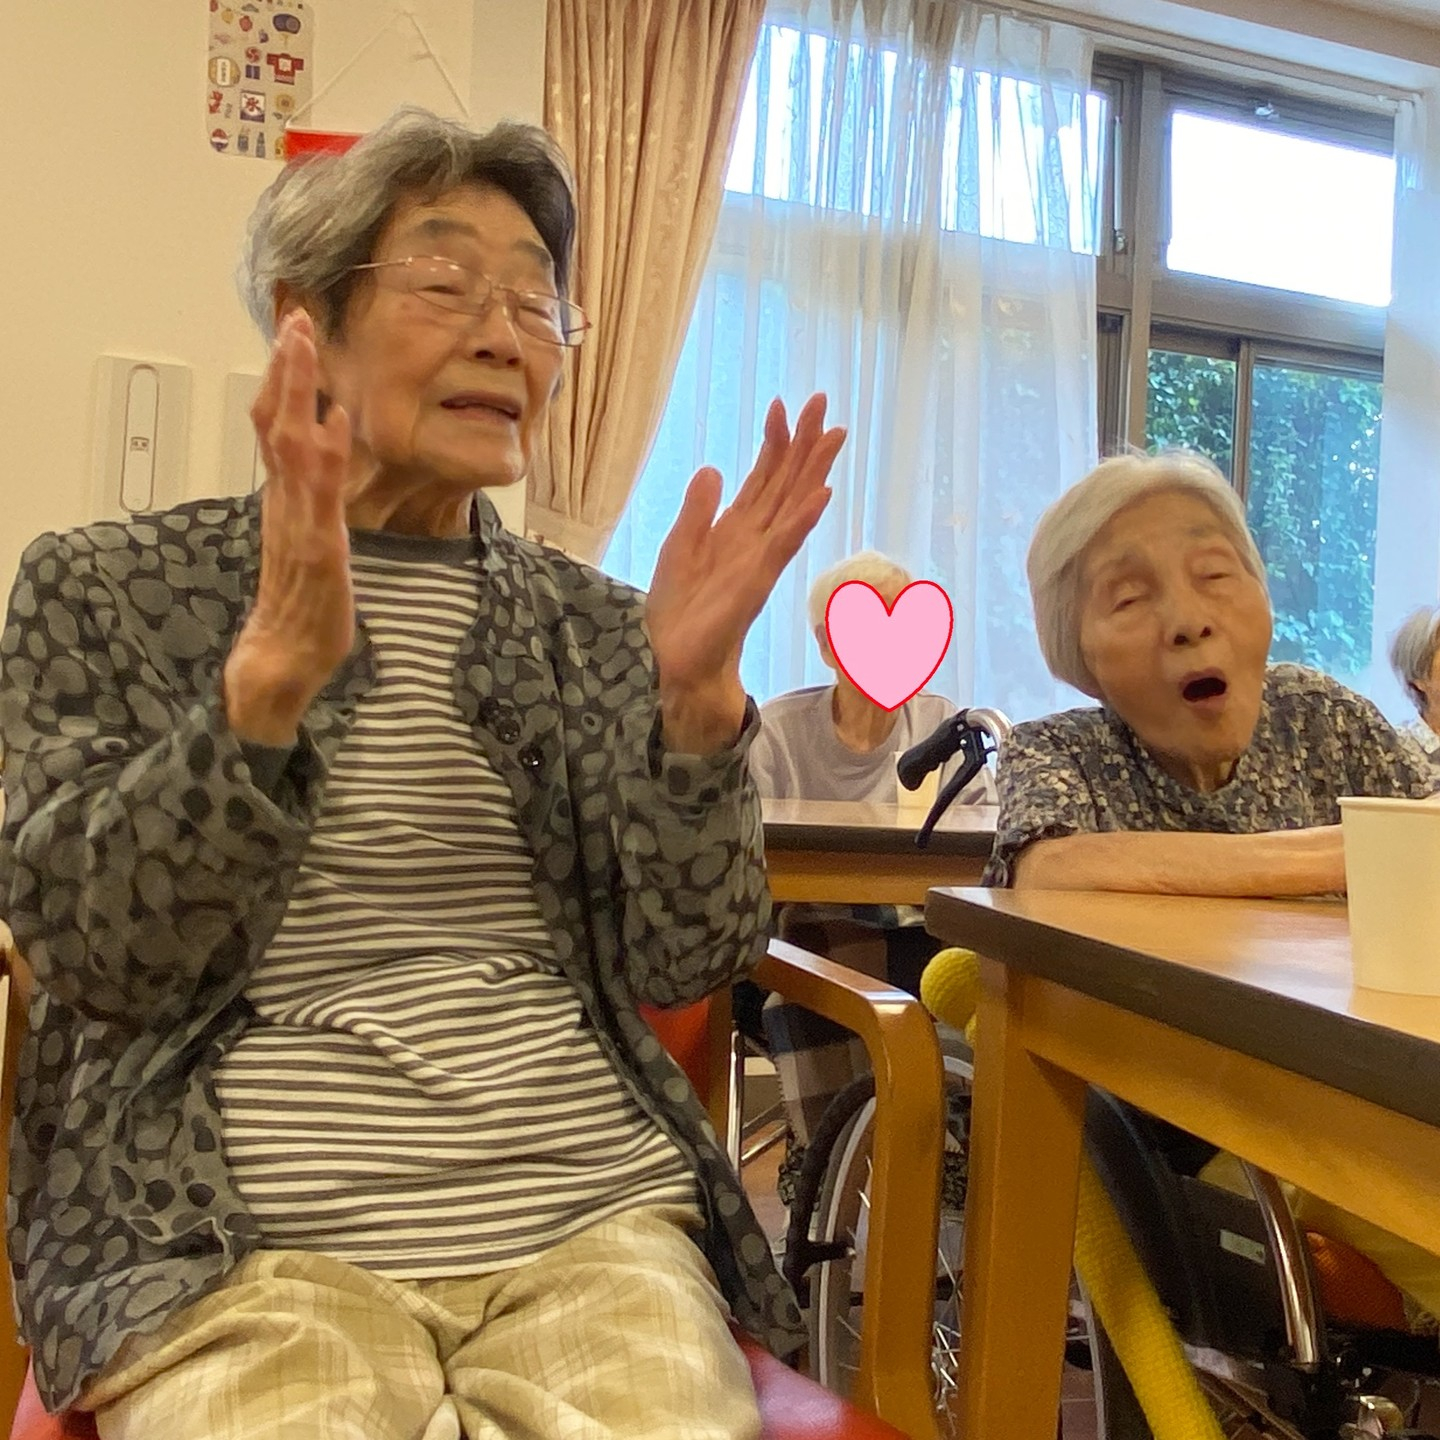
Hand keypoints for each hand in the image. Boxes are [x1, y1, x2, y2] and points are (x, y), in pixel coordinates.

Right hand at [224, 309, 354, 745]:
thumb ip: (312, 501)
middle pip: (275, 422)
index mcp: (284, 501)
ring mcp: (297, 523)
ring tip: (302, 343)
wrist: (277, 662)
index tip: (293, 336)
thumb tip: (326, 449)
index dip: (284, 381)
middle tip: (295, 319)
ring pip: (289, 442)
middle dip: (286, 368)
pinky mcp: (317, 549)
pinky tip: (333, 421)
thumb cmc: (296, 610)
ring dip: (296, 391)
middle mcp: (285, 503)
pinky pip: (318, 493)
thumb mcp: (310, 544)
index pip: (277, 428)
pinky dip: (323, 453)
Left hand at [646, 395, 845, 752]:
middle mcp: (756, 538)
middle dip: (804, 444)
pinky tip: (821, 495)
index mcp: (736, 528)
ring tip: (832, 435)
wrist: (673, 654)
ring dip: (813, 470)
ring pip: (794, 505)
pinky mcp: (757, 579)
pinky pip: (784, 544)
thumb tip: (714, 468)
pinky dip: (802, 519)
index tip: (782, 405)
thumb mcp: (680, 545)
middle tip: (822, 403)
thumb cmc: (679, 607)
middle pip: (786, 483)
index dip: (774, 442)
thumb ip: (699, 509)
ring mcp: (761, 558)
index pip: (763, 477)